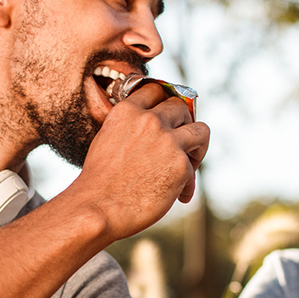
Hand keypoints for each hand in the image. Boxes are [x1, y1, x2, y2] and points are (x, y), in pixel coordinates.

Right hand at [70, 82, 209, 241]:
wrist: (98, 208)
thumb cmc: (99, 183)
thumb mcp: (108, 141)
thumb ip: (130, 129)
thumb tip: (155, 131)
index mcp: (127, 112)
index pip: (155, 90)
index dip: (165, 103)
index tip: (167, 117)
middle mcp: (149, 120)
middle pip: (181, 107)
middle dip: (183, 124)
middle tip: (179, 145)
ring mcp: (168, 141)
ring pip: (201, 130)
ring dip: (198, 146)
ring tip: (190, 164)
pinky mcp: (181, 165)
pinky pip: (193, 168)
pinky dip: (188, 184)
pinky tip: (178, 196)